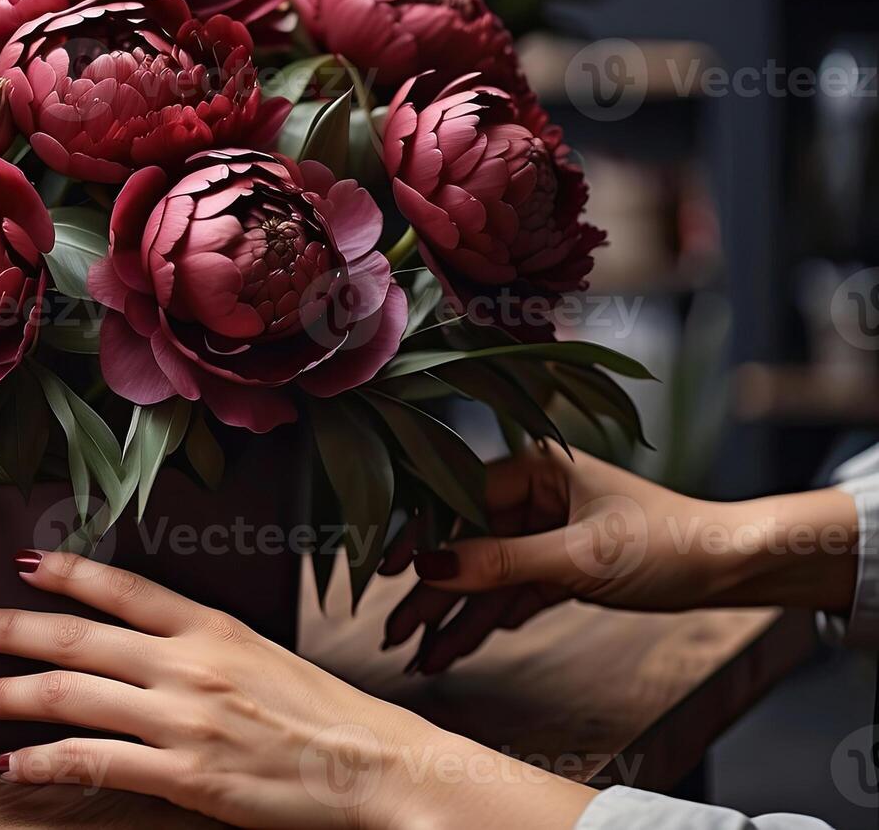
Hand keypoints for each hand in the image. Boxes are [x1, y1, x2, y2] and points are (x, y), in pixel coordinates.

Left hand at [0, 551, 596, 829]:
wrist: (378, 765)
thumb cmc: (331, 716)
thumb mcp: (268, 657)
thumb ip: (209, 650)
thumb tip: (158, 649)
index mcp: (214, 627)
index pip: (124, 587)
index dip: (69, 571)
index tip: (26, 563)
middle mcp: (190, 663)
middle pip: (81, 636)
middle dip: (15, 629)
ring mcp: (183, 718)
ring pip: (74, 695)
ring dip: (14, 694)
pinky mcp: (185, 774)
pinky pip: (94, 762)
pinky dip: (44, 761)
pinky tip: (11, 764)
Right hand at [381, 446, 859, 674]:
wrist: (737, 566)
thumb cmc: (667, 542)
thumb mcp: (578, 556)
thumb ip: (501, 563)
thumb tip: (428, 568)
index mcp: (535, 466)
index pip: (457, 499)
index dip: (420, 539)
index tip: (385, 574)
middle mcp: (533, 492)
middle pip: (466, 543)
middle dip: (432, 593)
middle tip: (395, 632)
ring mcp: (545, 529)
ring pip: (486, 574)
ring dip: (456, 616)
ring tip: (421, 655)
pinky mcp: (561, 564)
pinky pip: (512, 592)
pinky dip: (489, 620)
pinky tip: (459, 646)